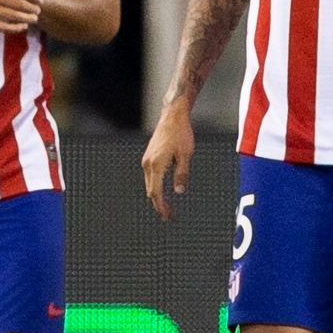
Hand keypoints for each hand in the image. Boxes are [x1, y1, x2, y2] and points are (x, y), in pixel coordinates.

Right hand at [140, 102, 194, 221]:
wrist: (173, 116)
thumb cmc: (181, 133)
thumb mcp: (186, 155)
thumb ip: (182, 174)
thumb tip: (179, 192)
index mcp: (156, 165)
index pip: (156, 193)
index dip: (162, 207)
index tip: (168, 216)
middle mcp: (148, 164)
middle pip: (151, 191)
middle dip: (159, 205)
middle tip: (169, 216)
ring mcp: (147, 160)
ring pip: (149, 184)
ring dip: (157, 196)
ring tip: (167, 206)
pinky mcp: (149, 156)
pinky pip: (150, 176)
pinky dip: (156, 186)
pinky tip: (164, 189)